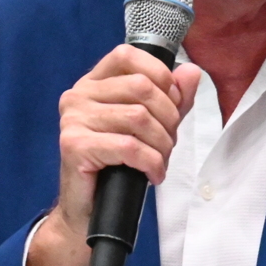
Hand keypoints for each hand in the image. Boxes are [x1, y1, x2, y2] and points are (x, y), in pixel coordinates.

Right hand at [26, 45, 201, 265]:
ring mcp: (73, 120)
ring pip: (139, 118)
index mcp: (94, 83)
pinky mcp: (75, 146)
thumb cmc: (119, 165)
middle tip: (168, 142)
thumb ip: (172, 98)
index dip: (159, 75)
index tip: (172, 103)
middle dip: (168, 117)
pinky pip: (130, 146)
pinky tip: (152, 175)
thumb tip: (191, 73)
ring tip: (160, 161)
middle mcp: (78, 96)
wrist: (89, 210)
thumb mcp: (152, 126)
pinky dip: (151, 163)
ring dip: (162, 144)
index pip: (127, 55)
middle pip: (141, 88)